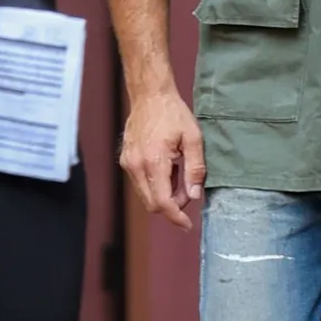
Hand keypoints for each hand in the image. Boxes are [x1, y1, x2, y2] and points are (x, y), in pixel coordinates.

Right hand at [121, 87, 206, 231]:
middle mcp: (136, 166)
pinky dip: (155, 185)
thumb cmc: (173, 113)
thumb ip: (195, 170)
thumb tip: (194, 195)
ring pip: (146, 195)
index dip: (176, 217)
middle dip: (172, 206)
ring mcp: (128, 163)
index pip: (163, 202)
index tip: (187, 225)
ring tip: (179, 173)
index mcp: (154, 161)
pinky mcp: (125, 160)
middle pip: (152, 204)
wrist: (149, 95)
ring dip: (164, 194)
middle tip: (189, 191)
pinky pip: (140, 184)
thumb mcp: (193, 139)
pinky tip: (168, 168)